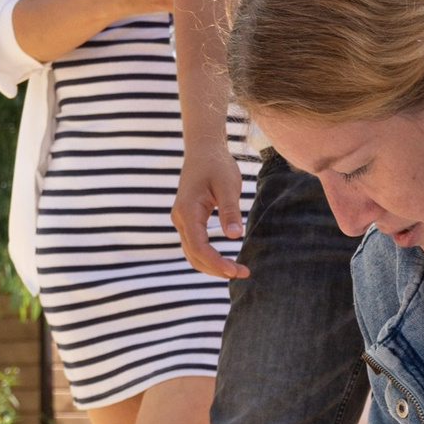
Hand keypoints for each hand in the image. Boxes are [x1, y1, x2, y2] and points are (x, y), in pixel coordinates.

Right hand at [172, 140, 247, 278]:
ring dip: (212, 266)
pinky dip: (208, 257)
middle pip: (194, 255)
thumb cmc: (217, 165)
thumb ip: (230, 210)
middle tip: (243, 273)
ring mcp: (181, 220)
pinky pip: (195, 246)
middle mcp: (180, 218)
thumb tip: (235, 236)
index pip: (199, 247)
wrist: (204, 151)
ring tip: (237, 270)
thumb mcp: (228, 185)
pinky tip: (226, 260)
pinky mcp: (187, 220)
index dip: (216, 263)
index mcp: (188, 211)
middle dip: (217, 269)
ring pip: (192, 254)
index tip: (236, 271)